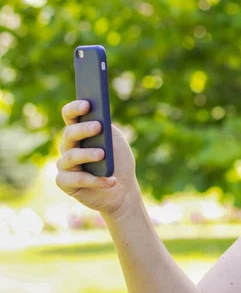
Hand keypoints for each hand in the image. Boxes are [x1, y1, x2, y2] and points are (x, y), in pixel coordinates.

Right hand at [56, 100, 140, 218]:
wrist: (123, 188)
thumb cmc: (118, 160)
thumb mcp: (116, 141)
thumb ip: (107, 129)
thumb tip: (99, 120)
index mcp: (80, 132)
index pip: (70, 115)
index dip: (75, 108)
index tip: (87, 104)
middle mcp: (69, 146)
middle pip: (69, 134)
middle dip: (83, 129)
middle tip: (98, 126)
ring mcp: (65, 165)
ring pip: (71, 156)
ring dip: (87, 154)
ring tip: (103, 154)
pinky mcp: (65, 183)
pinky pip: (76, 179)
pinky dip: (95, 180)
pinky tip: (111, 179)